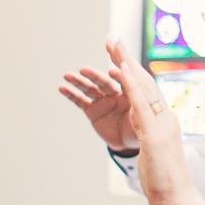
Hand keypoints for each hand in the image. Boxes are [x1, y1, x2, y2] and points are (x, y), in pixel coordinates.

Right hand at [59, 37, 140, 152]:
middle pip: (104, 81)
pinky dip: (71, 94)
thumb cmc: (141, 129)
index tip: (111, 58)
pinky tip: (62, 87)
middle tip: (83, 69)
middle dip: (94, 75)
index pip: (123, 75)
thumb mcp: (142, 116)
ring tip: (68, 75)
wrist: (130, 146)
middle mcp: (116, 92)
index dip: (118, 65)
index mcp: (131, 91)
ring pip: (90, 88)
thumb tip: (136, 87)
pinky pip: (81, 100)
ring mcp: (103, 100)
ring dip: (79, 82)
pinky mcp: (93, 111)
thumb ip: (139, 100)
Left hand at [110, 55, 200, 204]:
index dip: (132, 70)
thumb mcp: (154, 153)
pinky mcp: (154, 135)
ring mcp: (161, 125)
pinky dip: (129, 84)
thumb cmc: (165, 182)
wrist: (178, 202)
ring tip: (113, 45)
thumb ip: (149, 137)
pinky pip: (139, 104)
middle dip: (126, 58)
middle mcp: (166, 118)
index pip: (147, 90)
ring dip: (125, 63)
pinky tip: (118, 68)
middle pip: (144, 81)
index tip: (119, 53)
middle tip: (112, 37)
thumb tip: (145, 131)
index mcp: (165, 121)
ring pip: (141, 87)